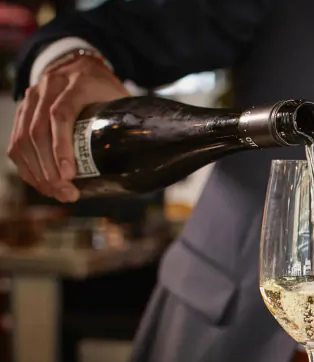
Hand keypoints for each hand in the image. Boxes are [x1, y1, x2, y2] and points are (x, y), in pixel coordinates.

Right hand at [7, 54, 128, 201]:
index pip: (61, 115)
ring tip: (55, 192)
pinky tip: (40, 182)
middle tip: (65, 193)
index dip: (62, 148)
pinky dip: (26, 165)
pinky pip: (16, 141)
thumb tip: (148, 160)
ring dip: (37, 172)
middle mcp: (48, 87)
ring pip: (22, 138)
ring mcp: (31, 97)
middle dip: (49, 169)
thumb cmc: (106, 90)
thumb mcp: (120, 100)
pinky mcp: (22, 110)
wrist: (81, 66)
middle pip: (38, 131)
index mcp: (77, 83)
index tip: (70, 175)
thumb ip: (128, 124)